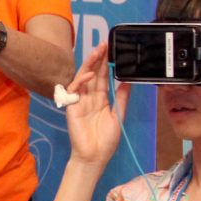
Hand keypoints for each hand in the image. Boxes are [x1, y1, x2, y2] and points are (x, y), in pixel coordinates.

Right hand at [62, 44, 130, 167]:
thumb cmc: (106, 140)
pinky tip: (91, 74)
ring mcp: (79, 101)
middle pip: (93, 74)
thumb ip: (122, 98)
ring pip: (84, 77)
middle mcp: (89, 97)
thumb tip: (128, 81)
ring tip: (98, 51)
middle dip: (98, 59)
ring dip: (90, 64)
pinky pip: (75, 89)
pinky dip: (82, 80)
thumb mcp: (118, 116)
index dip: (106, 64)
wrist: (94, 156)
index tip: (111, 50)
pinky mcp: (72, 106)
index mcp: (101, 100)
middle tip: (104, 44)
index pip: (104, 78)